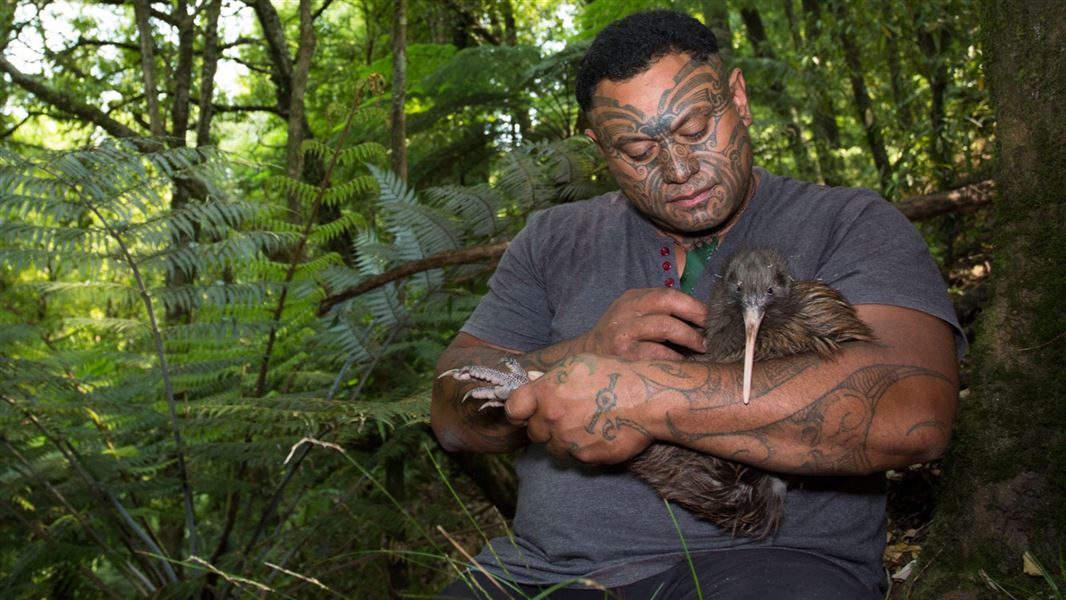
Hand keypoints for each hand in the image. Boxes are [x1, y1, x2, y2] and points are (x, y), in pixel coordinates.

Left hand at [505, 354, 653, 463]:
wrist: (645, 398)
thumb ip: (550, 379)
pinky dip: (584, 449)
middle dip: (545, 426)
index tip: (525, 413)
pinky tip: (599, 434)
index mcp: (546, 392)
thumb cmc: (613, 375)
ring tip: (585, 426)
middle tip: (565, 417)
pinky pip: (576, 457)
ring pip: (554, 447)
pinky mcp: (585, 457)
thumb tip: (533, 383)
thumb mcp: (576, 365)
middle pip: (534, 432)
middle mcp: (552, 418)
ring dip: (564, 440)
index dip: (519, 412)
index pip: (514, 408)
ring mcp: (568, 440)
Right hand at [577, 288, 707, 360]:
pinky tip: (682, 363)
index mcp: (632, 298)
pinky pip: (657, 354)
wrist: (585, 359)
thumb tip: (699, 318)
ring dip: (689, 337)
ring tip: (701, 348)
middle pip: (667, 303)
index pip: (667, 293)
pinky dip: (674, 358)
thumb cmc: (618, 339)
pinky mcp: (622, 354)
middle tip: (711, 331)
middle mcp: (626, 310)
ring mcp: (622, 332)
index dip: (692, 304)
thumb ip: (658, 312)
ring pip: (664, 326)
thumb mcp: (632, 316)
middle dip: (695, 315)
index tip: (710, 316)